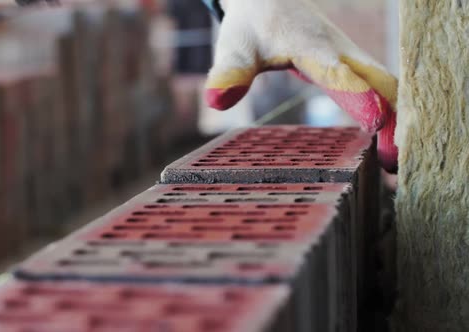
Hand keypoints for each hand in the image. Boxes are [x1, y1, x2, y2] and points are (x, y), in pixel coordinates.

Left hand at [205, 0, 397, 172]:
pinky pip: (380, 88)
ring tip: (395, 162)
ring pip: (386, 85)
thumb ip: (229, 73)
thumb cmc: (251, 25)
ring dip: (396, 119)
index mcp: (313, 47)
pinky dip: (390, 112)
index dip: (358, 95)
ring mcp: (351, 57)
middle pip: (380, 81)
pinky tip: (389, 142)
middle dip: (392, 117)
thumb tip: (216, 101)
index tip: (376, 121)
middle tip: (394, 160)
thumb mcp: (235, 47)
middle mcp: (341, 51)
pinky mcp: (353, 65)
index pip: (339, 73)